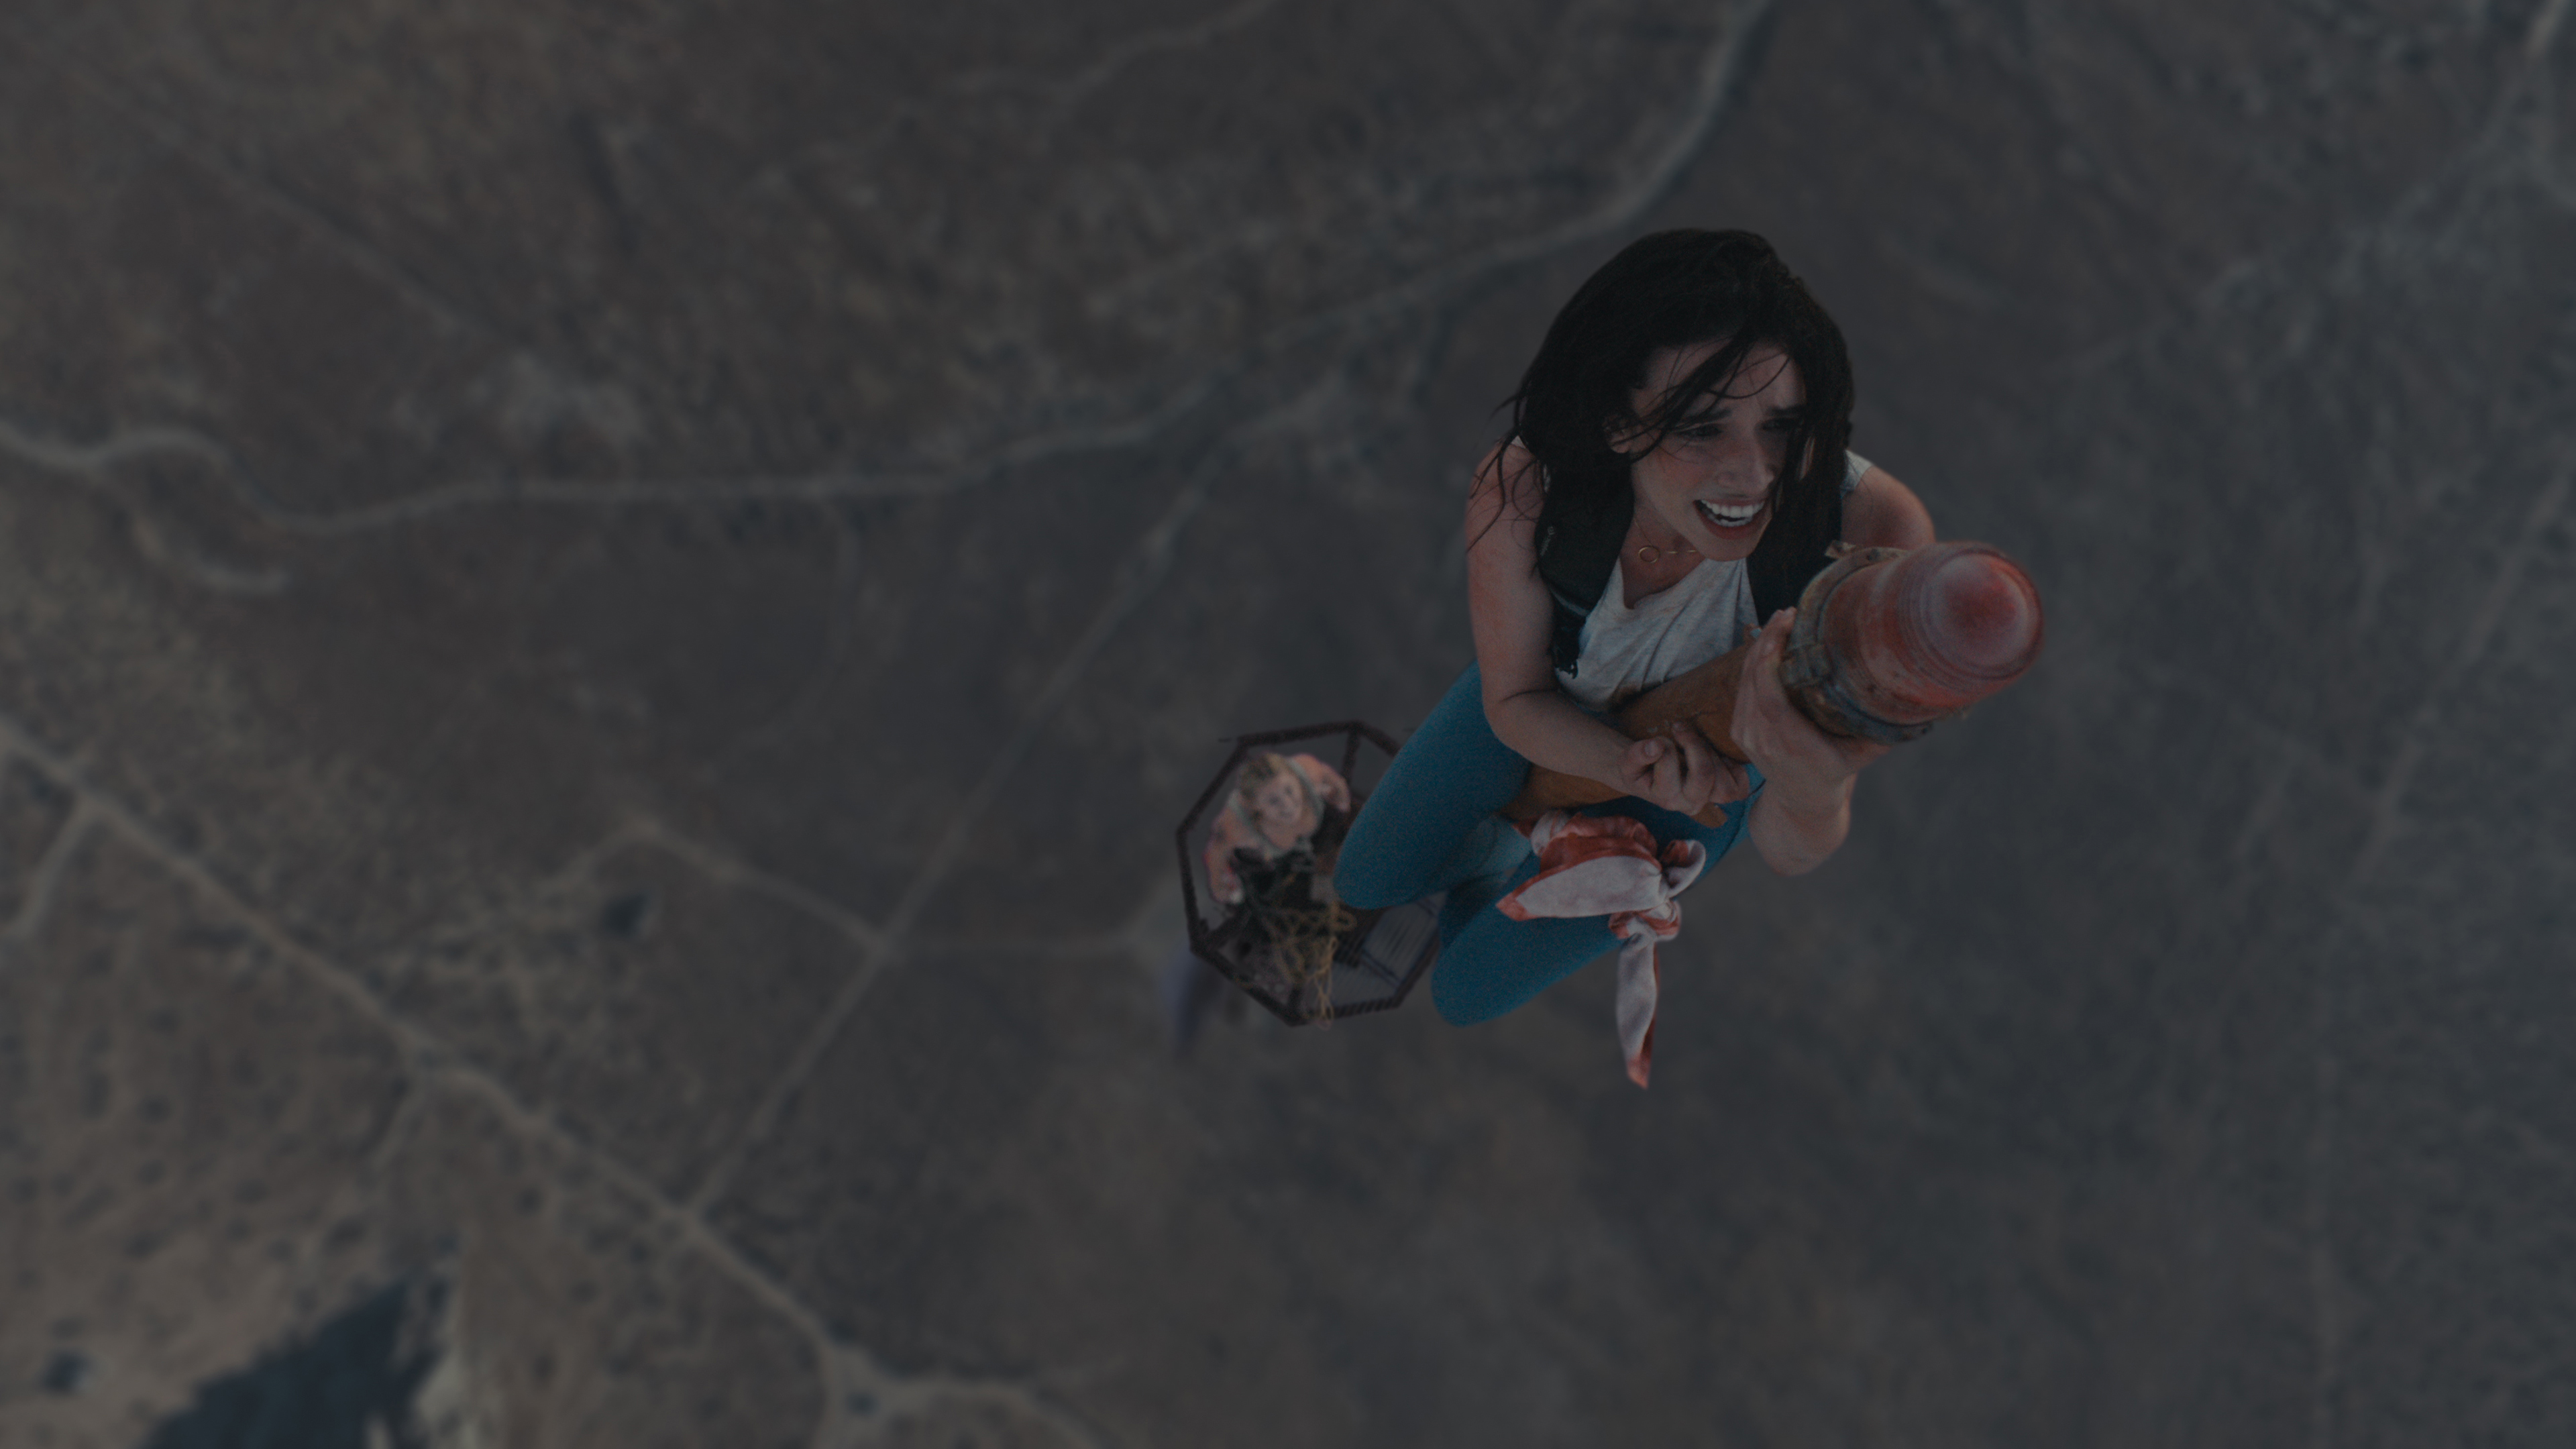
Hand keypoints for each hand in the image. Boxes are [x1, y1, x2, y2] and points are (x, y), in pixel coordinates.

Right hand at [1613, 717, 1750, 816]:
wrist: (1646, 779)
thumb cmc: (1638, 769)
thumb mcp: (1628, 761)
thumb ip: (1637, 754)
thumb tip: (1654, 746)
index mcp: (1665, 798)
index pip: (1671, 764)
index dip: (1664, 744)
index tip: (1658, 739)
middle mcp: (1689, 804)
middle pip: (1704, 774)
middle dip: (1694, 744)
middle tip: (1681, 730)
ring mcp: (1708, 800)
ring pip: (1725, 784)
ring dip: (1713, 756)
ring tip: (1697, 744)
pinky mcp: (1722, 795)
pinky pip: (1740, 786)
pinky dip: (1733, 768)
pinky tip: (1716, 757)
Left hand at [1731, 607, 1890, 812]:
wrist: (1801, 800)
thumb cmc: (1837, 770)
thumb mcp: (1862, 754)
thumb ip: (1884, 732)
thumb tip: (1919, 705)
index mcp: (1790, 742)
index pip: (1770, 695)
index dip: (1771, 657)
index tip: (1786, 626)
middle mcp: (1763, 738)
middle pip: (1754, 679)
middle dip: (1767, 640)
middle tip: (1788, 613)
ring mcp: (1747, 734)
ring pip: (1745, 680)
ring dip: (1759, 646)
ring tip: (1781, 621)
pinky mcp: (1740, 729)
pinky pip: (1742, 688)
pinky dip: (1753, 662)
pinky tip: (1770, 642)